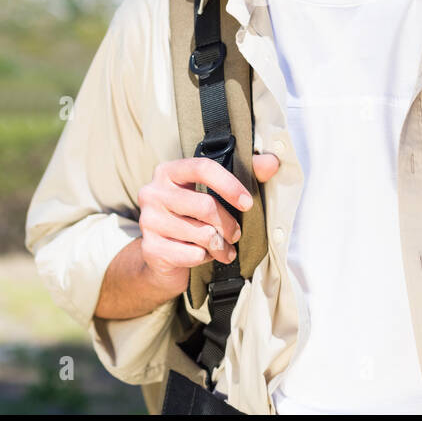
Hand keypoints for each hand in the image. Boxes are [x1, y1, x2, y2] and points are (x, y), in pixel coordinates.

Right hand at [136, 153, 279, 292]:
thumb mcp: (214, 194)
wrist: (162, 257)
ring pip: (201, 233)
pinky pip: (192, 254)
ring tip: (224, 248)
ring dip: (221, 245)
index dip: (229, 184)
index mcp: (168, 171)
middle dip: (228, 224)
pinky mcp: (151, 249)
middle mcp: (153, 192)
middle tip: (236, 234)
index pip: (202, 167)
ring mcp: (148, 221)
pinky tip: (203, 256)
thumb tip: (272, 162)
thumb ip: (245, 174)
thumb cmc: (193, 218)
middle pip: (205, 205)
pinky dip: (205, 258)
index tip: (248, 203)